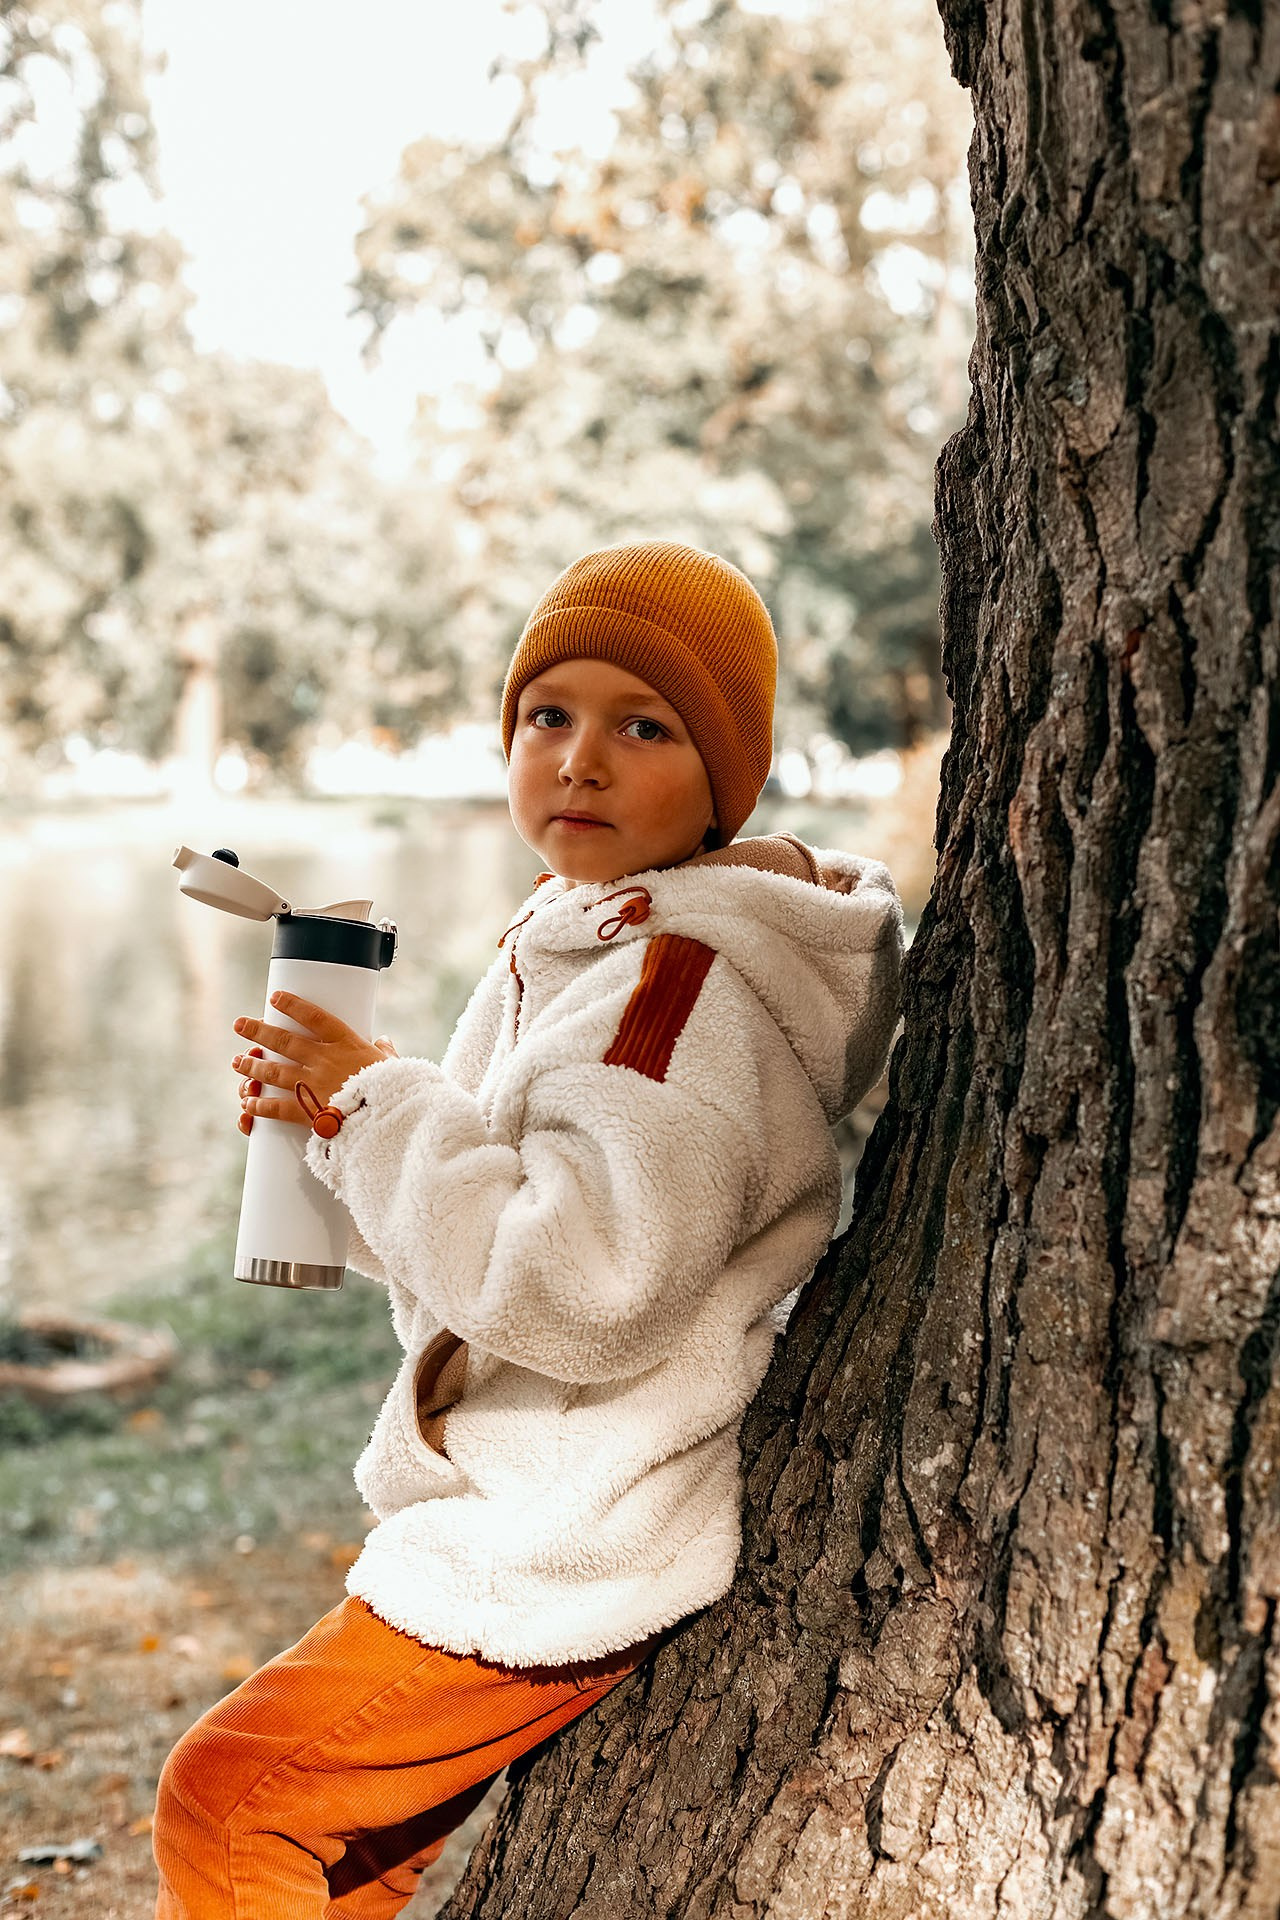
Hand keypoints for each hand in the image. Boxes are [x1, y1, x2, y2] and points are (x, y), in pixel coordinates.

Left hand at [232, 991, 396, 1132]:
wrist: (389, 1120)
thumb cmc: (395, 1090)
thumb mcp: (393, 1066)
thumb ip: (385, 1052)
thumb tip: (384, 1042)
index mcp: (347, 1043)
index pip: (314, 1016)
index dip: (292, 1005)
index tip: (274, 998)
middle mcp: (325, 1059)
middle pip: (284, 1040)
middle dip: (258, 1031)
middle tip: (239, 1024)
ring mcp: (313, 1084)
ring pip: (273, 1070)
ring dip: (252, 1065)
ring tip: (237, 1061)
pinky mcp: (308, 1110)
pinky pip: (276, 1106)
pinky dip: (259, 1104)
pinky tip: (248, 1101)